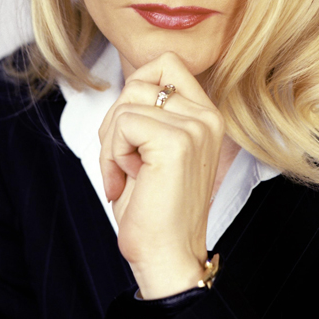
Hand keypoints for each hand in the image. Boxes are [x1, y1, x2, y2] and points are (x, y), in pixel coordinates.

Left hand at [98, 52, 224, 298]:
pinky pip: (124, 123)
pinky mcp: (177, 141)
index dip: (136, 87)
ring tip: (127, 174)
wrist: (166, 256)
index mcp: (205, 114)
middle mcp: (206, 116)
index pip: (166, 62)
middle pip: (140, 81)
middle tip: (123, 162)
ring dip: (112, 142)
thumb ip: (150, 110)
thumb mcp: (152, 147)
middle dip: (116, 121)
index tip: (132, 133)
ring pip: (127, 103)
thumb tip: (130, 80)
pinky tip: (129, 181)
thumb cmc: (153, 208)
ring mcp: (195, 126)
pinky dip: (113, 154)